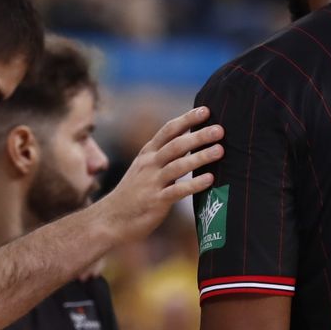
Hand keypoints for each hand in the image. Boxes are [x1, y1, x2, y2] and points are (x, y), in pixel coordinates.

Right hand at [96, 107, 222, 243]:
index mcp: (148, 154)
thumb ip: (165, 157)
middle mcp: (149, 164)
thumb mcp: (145, 169)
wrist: (111, 219)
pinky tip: (210, 179)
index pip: (168, 130)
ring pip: (178, 165)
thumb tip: (192, 143)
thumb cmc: (134, 193)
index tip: (206, 110)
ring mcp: (151, 182)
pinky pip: (177, 191)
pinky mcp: (155, 201)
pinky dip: (194, 184)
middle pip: (176, 145)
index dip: (187, 119)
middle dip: (198, 135)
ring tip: (220, 150)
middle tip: (220, 129)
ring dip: (200, 157)